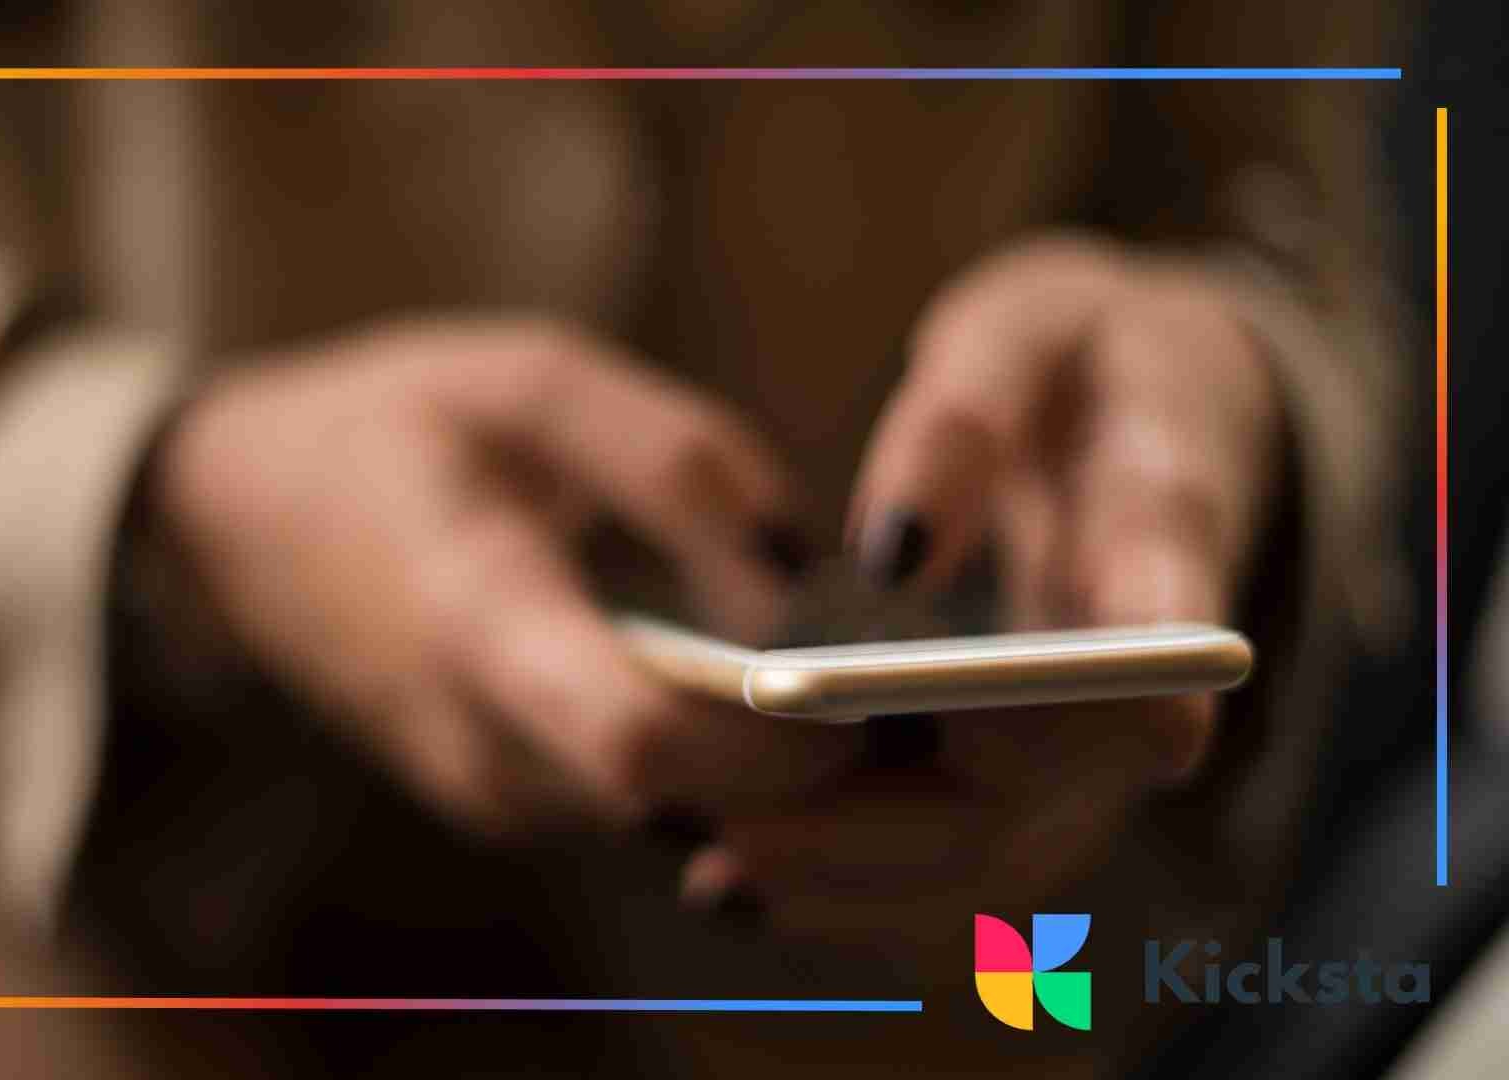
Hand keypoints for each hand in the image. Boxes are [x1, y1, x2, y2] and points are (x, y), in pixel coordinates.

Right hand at [155, 318, 858, 833]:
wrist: (236, 522)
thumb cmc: (384, 426)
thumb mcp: (525, 376)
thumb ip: (676, 465)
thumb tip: (802, 584)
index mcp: (471, 617)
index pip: (637, 743)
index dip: (778, 734)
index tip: (872, 675)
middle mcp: (481, 741)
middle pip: (689, 801)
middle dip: (818, 756)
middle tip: (915, 672)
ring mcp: (490, 789)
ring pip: (681, 816)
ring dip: (780, 764)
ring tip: (854, 668)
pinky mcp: (509, 799)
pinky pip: (649, 805)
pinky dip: (725, 763)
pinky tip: (769, 686)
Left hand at [683, 234, 1286, 931]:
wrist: (1157, 409)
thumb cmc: (1080, 356)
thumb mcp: (1030, 327)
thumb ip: (968, 415)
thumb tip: (894, 553)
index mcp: (1167, 528)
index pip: (1159, 634)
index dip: (1080, 702)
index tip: (966, 726)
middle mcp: (1152, 663)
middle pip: (1045, 788)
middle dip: (894, 827)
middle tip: (742, 841)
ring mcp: (1106, 737)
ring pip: (1002, 853)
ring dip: (863, 882)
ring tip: (721, 880)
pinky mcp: (1051, 775)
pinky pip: (970, 860)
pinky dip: (863, 885)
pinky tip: (749, 883)